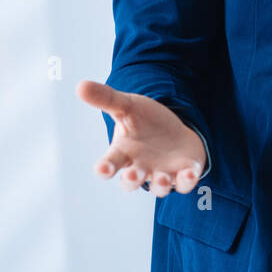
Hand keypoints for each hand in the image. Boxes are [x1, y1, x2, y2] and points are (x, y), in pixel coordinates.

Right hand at [77, 80, 206, 196]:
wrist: (172, 130)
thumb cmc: (145, 122)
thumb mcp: (127, 106)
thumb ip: (106, 99)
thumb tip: (80, 85)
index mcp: (124, 152)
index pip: (110, 163)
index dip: (105, 168)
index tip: (103, 169)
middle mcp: (141, 167)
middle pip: (131, 181)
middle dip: (132, 179)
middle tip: (133, 173)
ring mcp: (162, 172)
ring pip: (158, 187)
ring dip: (160, 184)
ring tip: (162, 177)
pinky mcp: (183, 173)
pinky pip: (184, 183)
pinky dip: (187, 181)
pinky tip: (190, 174)